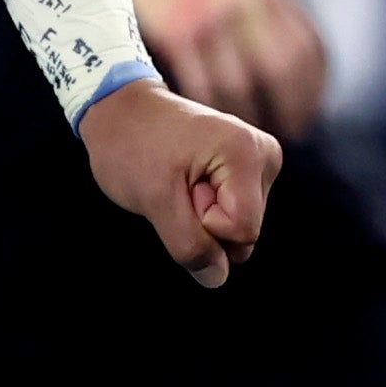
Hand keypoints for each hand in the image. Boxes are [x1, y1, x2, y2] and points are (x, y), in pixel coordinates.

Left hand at [81, 82, 278, 285]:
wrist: (121, 108)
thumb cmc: (131, 147)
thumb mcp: (153, 200)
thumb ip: (188, 244)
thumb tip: (217, 278)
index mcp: (246, 152)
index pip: (241, 231)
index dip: (202, 225)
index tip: (178, 189)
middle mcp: (264, 154)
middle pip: (245, 233)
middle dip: (204, 222)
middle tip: (176, 185)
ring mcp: (259, 161)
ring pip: (239, 228)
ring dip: (202, 216)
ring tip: (179, 180)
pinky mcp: (249, 169)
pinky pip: (233, 215)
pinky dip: (205, 208)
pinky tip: (187, 181)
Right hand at [115, 0, 326, 131]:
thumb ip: (273, 14)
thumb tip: (304, 71)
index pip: (308, 48)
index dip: (314, 88)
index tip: (310, 110)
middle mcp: (244, 0)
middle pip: (281, 71)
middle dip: (289, 109)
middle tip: (286, 131)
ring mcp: (209, 16)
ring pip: (240, 86)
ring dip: (247, 117)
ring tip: (247, 132)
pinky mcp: (175, 32)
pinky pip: (200, 86)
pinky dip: (210, 109)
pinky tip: (213, 118)